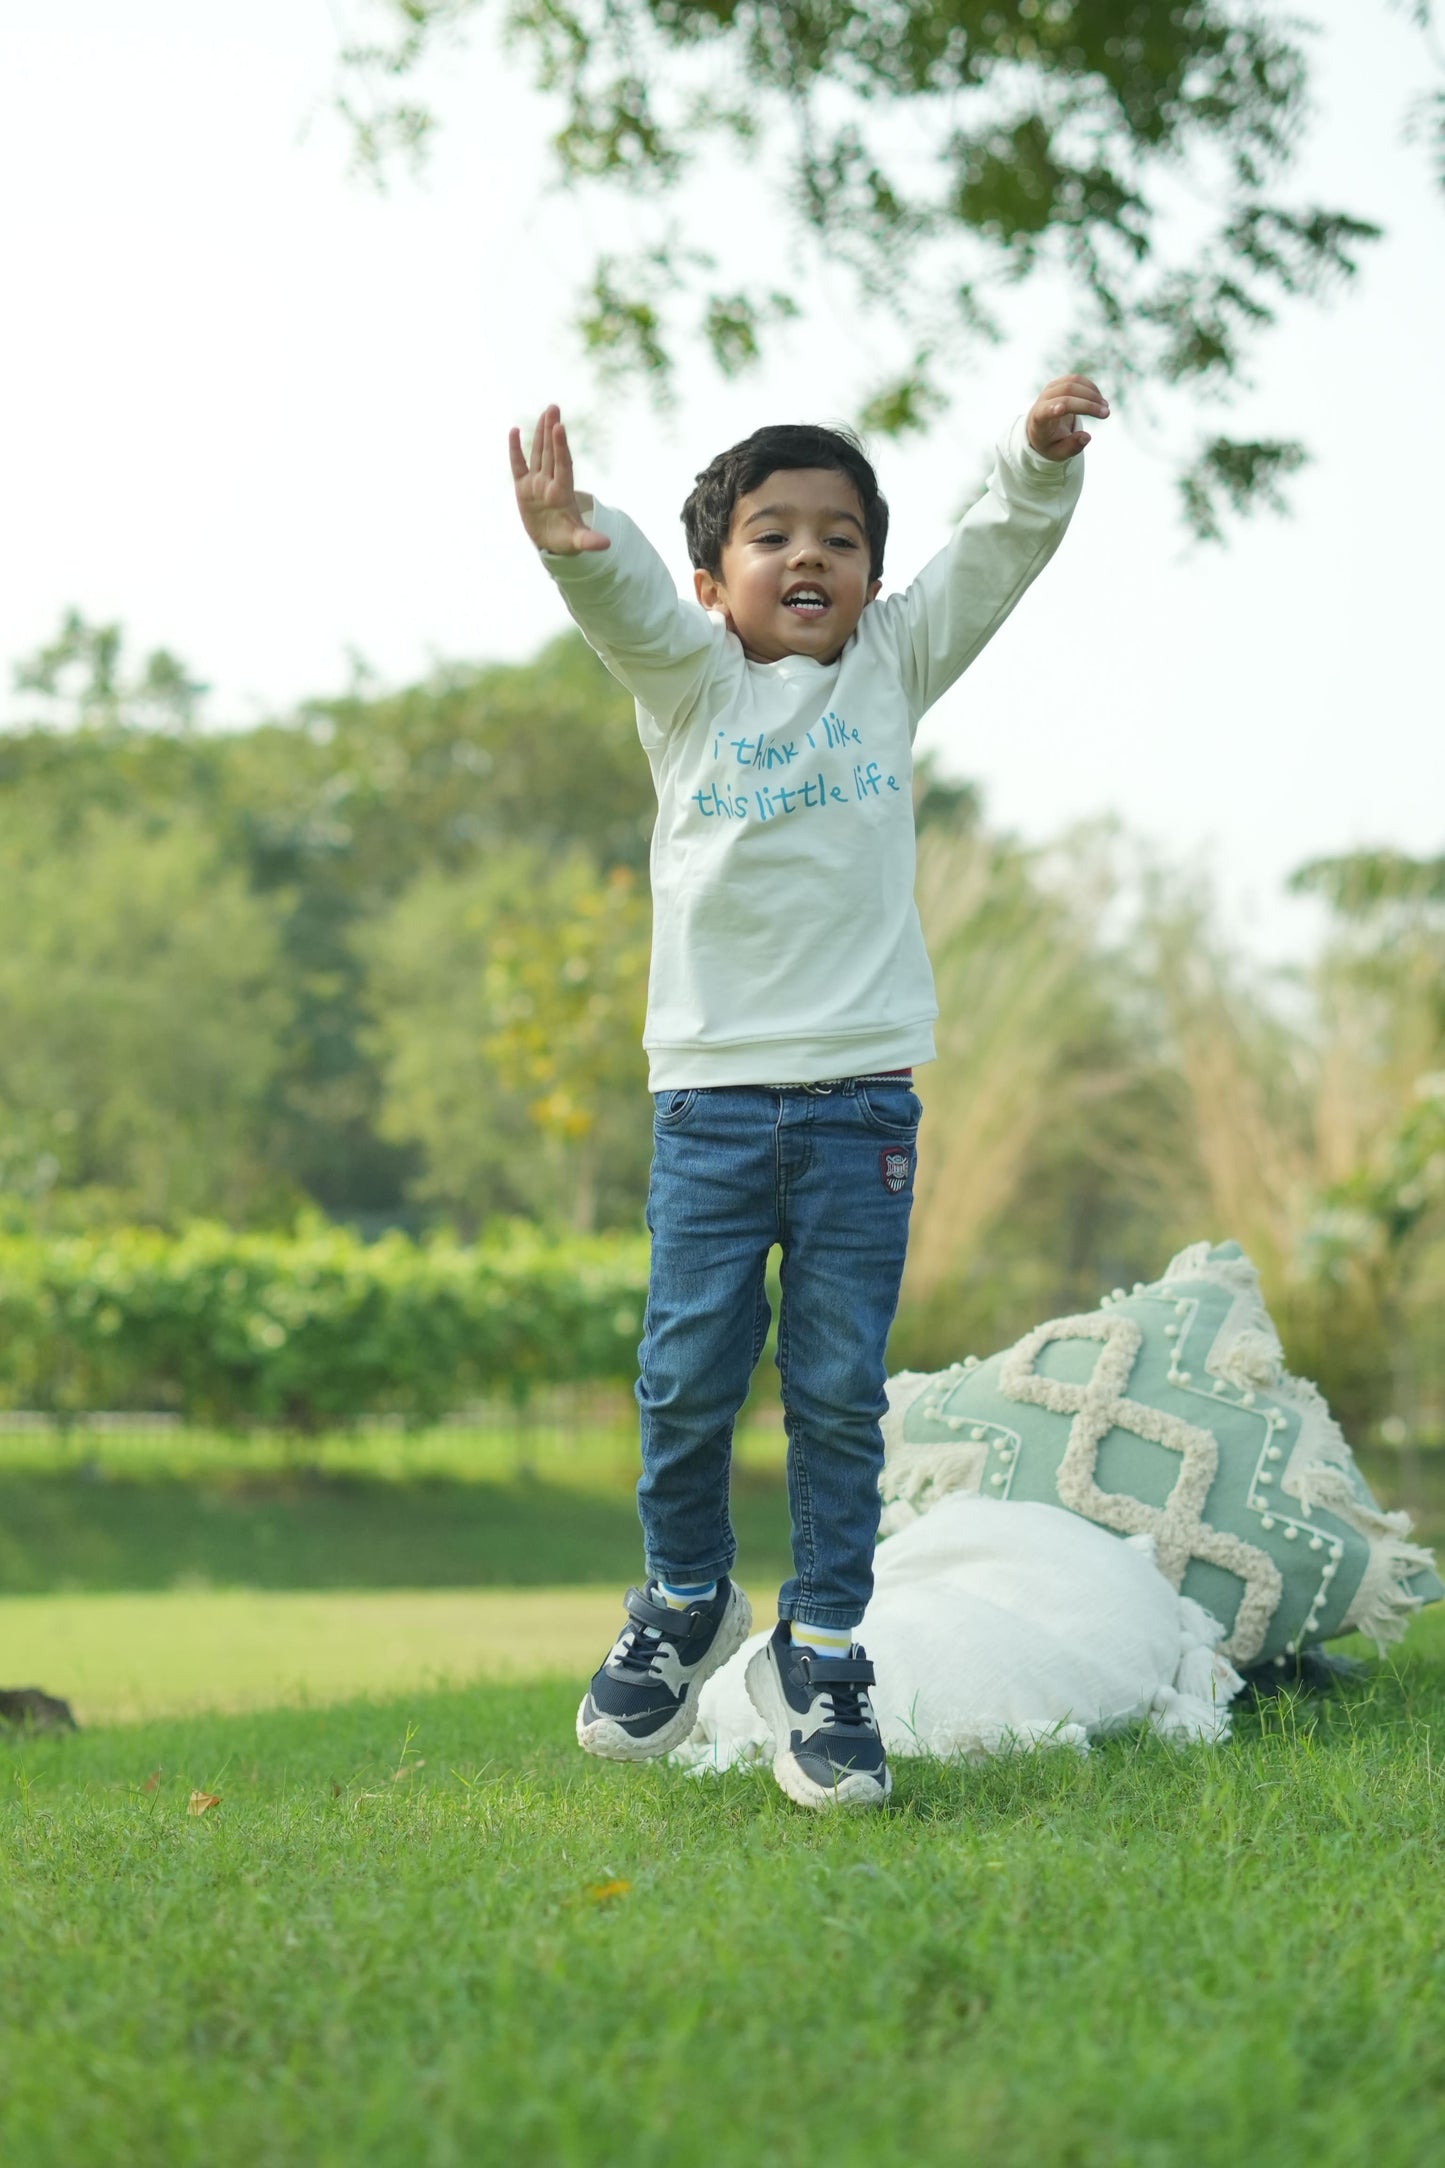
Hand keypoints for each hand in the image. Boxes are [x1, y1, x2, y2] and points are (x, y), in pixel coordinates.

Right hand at [508, 404, 609, 553]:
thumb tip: (606, 545)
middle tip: (554, 408)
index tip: (559, 427)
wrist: (554, 542)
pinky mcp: (523, 488)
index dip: (560, 447)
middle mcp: (550, 483)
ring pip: (538, 454)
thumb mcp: (577, 542)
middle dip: (551, 431)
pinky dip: (515, 450)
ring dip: (540, 433)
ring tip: (545, 412)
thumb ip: (589, 540)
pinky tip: (514, 431)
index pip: (562, 465)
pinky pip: (518, 465)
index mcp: (562, 493)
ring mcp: (537, 484)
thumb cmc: (567, 540)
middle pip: (551, 453)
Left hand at [1026, 375, 1109, 460]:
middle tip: (1106, 414)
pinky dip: (1090, 388)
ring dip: (1092, 394)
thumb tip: (1087, 437)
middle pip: (1066, 395)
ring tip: (1105, 407)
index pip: (1045, 411)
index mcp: (1038, 419)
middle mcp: (1042, 400)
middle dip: (1088, 404)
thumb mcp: (1058, 453)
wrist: (1040, 428)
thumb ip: (1071, 447)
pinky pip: (1076, 379)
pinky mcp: (1058, 383)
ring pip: (1073, 383)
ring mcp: (1050, 389)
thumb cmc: (1050, 442)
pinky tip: (1099, 399)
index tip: (1062, 409)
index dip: (1054, 408)